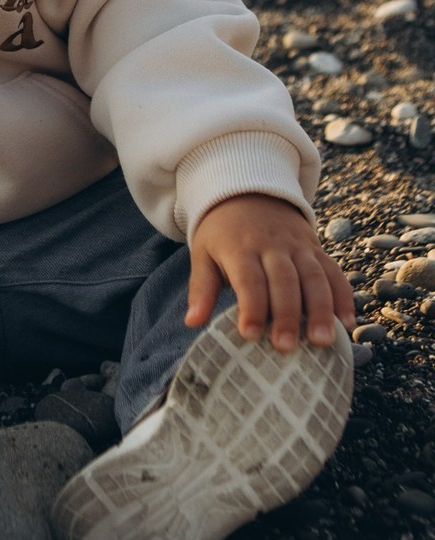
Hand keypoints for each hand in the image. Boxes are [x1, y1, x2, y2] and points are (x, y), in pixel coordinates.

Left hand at [187, 192, 355, 352]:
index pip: (249, 279)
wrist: (248, 192)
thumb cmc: (222, 234)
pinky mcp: (317, 249)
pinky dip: (344, 297)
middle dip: (287, 315)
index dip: (251, 307)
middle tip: (287, 347)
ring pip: (314, 277)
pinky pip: (334, 272)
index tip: (250, 334)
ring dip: (321, 310)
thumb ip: (201, 288)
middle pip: (284, 280)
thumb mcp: (203, 253)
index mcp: (240, 247)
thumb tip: (191, 322)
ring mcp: (299, 246)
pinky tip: (347, 323)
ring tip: (323, 341)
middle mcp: (273, 246)